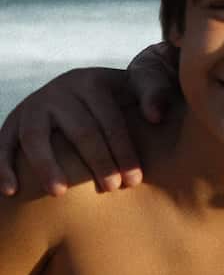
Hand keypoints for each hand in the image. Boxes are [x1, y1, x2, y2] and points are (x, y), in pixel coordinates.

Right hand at [0, 68, 140, 196]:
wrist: (84, 87)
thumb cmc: (120, 95)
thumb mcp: (138, 84)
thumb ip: (154, 93)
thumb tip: (156, 116)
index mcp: (94, 81)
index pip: (110, 120)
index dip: (124, 150)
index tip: (134, 180)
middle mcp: (61, 90)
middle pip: (80, 130)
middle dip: (98, 162)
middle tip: (111, 189)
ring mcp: (34, 105)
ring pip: (36, 137)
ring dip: (47, 165)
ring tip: (60, 193)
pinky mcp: (13, 121)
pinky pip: (4, 144)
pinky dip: (4, 167)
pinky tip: (10, 191)